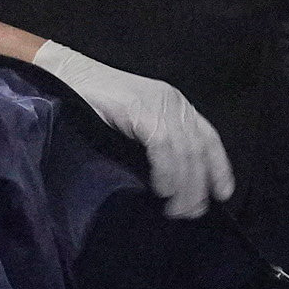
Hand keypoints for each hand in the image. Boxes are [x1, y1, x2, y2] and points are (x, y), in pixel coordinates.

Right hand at [28, 41, 235, 219]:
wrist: (66, 76)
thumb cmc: (94, 104)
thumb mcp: (136, 123)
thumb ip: (155, 143)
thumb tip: (169, 181)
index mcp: (175, 104)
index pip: (208, 138)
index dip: (219, 167)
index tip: (222, 193)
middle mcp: (173, 102)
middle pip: (198, 150)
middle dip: (198, 186)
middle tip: (191, 212)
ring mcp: (159, 104)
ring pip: (185, 152)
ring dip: (184, 186)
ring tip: (176, 209)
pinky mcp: (142, 109)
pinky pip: (164, 147)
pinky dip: (166, 172)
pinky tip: (162, 190)